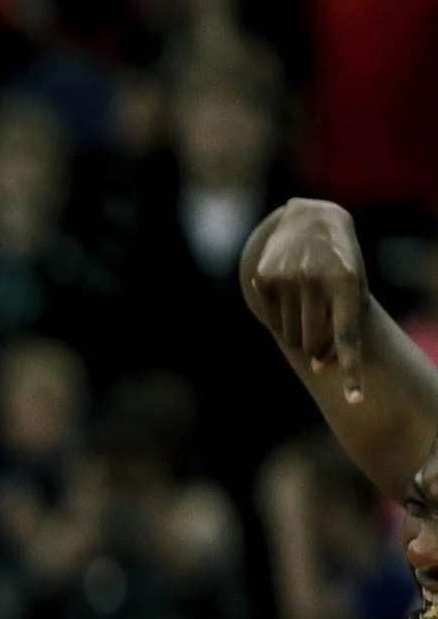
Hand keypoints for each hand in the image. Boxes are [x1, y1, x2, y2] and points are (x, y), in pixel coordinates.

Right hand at [242, 199, 368, 402]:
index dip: (351, 369)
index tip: (354, 399)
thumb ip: (341, 327)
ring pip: (290, 336)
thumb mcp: (353, 288)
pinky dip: (280, 317)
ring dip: (297, 334)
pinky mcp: (264, 278)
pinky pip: (271, 319)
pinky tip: (288, 293)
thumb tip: (317, 367)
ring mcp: (287, 279)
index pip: (348, 336)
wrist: (311, 219)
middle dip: (316, 347)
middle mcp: (315, 281)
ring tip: (304, 307)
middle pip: (313, 342)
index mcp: (345, 284)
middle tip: (319, 335)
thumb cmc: (340, 263)